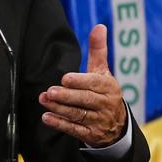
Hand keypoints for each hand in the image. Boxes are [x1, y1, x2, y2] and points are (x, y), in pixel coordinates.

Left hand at [39, 24, 126, 146]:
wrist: (117, 125)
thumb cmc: (104, 92)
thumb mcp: (103, 72)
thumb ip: (98, 50)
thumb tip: (99, 26)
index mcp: (108, 87)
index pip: (94, 84)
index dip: (80, 81)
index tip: (65, 79)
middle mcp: (105, 104)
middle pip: (85, 100)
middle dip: (66, 96)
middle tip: (50, 91)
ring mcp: (98, 121)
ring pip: (78, 114)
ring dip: (59, 109)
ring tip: (44, 100)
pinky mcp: (90, 134)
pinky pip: (75, 130)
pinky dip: (60, 124)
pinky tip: (47, 118)